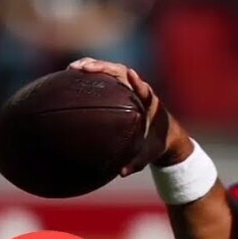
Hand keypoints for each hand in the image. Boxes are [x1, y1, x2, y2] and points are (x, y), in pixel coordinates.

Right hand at [68, 57, 191, 174]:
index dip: (137, 82)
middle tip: (83, 68)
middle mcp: (140, 91)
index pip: (144, 90)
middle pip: (122, 72)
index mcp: (150, 104)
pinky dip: (92, 74)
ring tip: (72, 67)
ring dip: (94, 66)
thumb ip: (138, 163)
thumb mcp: (150, 155)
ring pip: (112, 71)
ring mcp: (130, 87)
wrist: (166, 134)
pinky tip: (71, 76)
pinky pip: (106, 77)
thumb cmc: (158, 144)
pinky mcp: (122, 88)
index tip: (130, 74)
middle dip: (104, 67)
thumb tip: (121, 172)